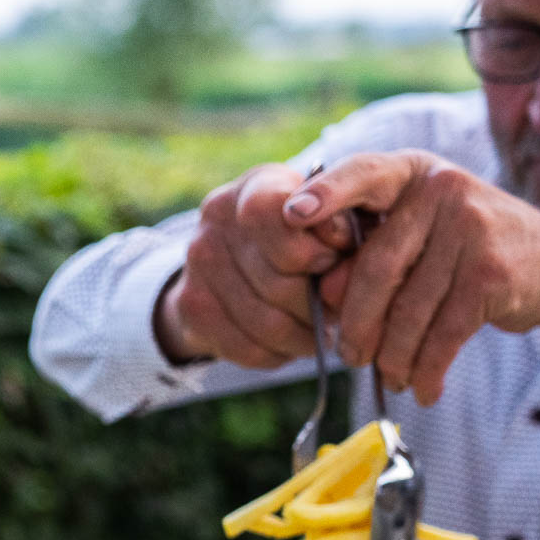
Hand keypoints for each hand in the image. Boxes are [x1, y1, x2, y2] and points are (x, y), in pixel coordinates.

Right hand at [157, 164, 346, 366]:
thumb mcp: (329, 221)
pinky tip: (289, 341)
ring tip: (320, 332)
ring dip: (304, 336)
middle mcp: (218, 217)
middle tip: (335, 310)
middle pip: (280, 281)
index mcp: (258, 185)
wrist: (230, 262)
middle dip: (318, 304)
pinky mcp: (191, 305)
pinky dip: (278, 353)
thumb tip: (349, 265)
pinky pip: (249, 348)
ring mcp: (198, 262)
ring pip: (268, 324)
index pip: (276, 215)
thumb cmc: (302, 238)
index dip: (314, 248)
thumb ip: (346, 231)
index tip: (332, 262)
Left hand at [284, 150, 539, 404]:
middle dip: (356, 325)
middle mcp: (441, 189)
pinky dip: (427, 370)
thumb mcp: (416, 236)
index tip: (292, 216)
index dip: (326, 194)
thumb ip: (368, 254)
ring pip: (406, 311)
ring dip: (393, 357)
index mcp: (410, 173)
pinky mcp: (490, 272)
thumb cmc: (464, 254)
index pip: (362, 175)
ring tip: (391, 378)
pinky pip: (441, 335)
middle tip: (350, 357)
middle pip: (375, 268)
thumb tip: (323, 297)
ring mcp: (470, 227)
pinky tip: (423, 389)